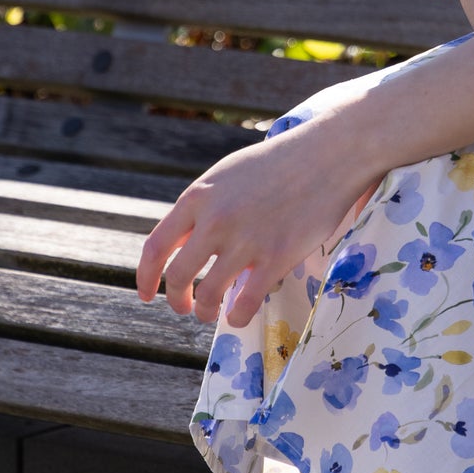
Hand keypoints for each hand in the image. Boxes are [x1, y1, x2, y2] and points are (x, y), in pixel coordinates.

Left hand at [135, 93, 375, 327]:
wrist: (327, 154)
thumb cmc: (277, 164)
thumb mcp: (227, 176)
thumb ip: (201, 208)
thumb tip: (178, 245)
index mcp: (199, 196)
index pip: (156, 247)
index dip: (146, 277)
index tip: (148, 294)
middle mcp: (217, 219)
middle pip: (178, 277)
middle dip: (177, 300)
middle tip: (185, 307)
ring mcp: (246, 239)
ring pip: (208, 295)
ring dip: (205, 312)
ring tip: (211, 312)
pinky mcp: (277, 256)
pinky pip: (245, 304)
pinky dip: (237, 317)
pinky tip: (239, 314)